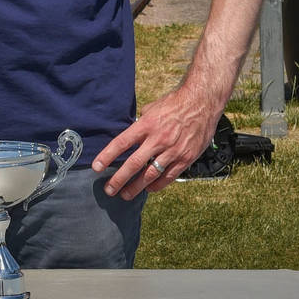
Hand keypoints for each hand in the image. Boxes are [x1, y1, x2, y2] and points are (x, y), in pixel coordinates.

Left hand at [92, 85, 218, 199]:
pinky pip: (169, 176)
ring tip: (125, 195)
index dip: (107, 156)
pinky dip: (157, 184)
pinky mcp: (186, 158)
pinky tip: (148, 189)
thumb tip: (129, 135)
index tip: (96, 168)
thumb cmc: (173, 104)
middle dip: (119, 179)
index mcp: (146, 125)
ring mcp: (173, 150)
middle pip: (134, 164)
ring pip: (151, 174)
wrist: (202, 103)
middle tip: (109, 190)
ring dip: (136, 187)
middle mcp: (158, 139)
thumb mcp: (150, 109)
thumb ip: (139, 124)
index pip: (121, 143)